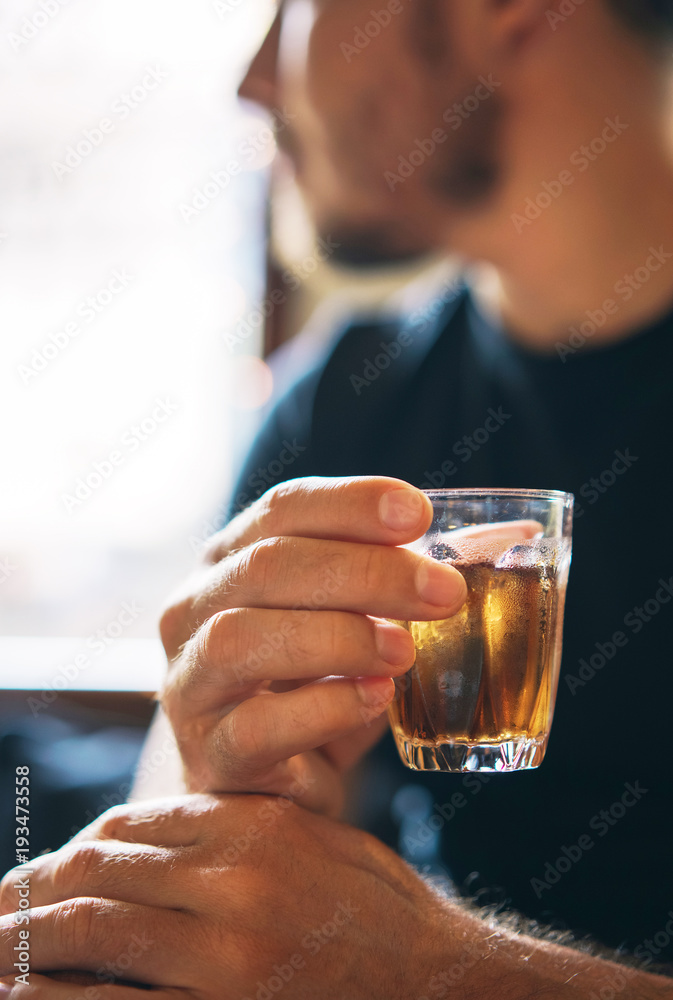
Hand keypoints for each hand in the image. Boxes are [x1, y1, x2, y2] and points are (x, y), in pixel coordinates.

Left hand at [0, 795, 461, 998]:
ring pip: (92, 927)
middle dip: (38, 886)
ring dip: (29, 936)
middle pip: (103, 868)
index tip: (57, 863)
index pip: (137, 822)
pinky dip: (61, 995)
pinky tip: (29, 991)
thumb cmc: (384, 913)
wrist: (443, 985)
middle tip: (4, 904)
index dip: (83, 843)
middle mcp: (234, 880)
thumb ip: (245, 826)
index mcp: (258, 826)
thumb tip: (162, 831)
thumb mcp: (320, 841)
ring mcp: (225, 952)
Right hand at [157, 476, 466, 814]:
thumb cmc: (315, 686)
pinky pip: (254, 727)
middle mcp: (193, 610)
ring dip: (337, 637)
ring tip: (405, 650)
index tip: (419, 513)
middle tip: (443, 591)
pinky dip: (324, 708)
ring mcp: (189, 683)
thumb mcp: (347, 620)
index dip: (350, 503)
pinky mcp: (207, 755)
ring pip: (240, 639)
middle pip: (266, 566)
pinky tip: (376, 698)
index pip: (282, 509)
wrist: (274, 784)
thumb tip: (478, 549)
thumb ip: (388, 582)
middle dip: (364, 572)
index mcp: (229, 560)